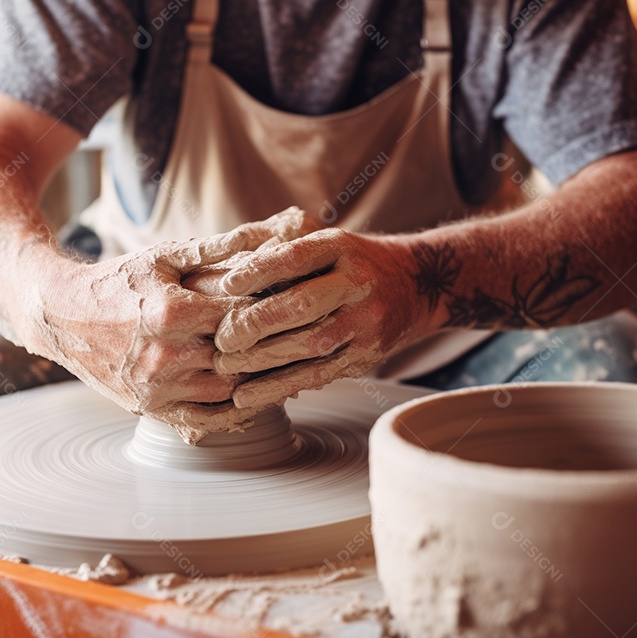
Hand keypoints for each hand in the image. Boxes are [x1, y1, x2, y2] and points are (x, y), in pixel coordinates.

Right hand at [26, 207, 321, 441]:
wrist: (60, 316)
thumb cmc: (118, 280)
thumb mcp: (165, 255)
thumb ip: (220, 248)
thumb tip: (274, 230)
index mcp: (170, 312)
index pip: (242, 313)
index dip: (279, 308)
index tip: (309, 302)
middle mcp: (163, 355)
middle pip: (243, 356)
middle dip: (281, 347)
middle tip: (318, 339)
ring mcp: (157, 388)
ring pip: (231, 392)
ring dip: (264, 381)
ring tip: (296, 366)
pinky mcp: (151, 410)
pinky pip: (207, 419)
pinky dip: (238, 411)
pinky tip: (259, 394)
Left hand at [213, 227, 422, 410]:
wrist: (414, 285)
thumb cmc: (349, 262)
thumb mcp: (325, 242)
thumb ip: (282, 250)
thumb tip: (224, 273)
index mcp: (341, 247)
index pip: (295, 258)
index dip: (258, 271)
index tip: (225, 285)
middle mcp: (357, 283)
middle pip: (302, 305)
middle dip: (256, 323)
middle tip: (221, 338)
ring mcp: (366, 322)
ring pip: (311, 345)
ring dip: (262, 360)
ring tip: (225, 365)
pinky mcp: (366, 357)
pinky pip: (318, 375)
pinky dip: (278, 387)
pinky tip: (247, 395)